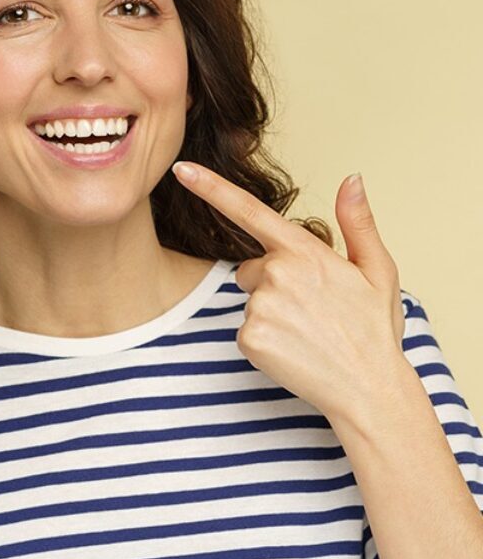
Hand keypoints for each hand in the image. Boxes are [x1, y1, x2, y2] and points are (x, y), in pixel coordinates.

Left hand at [171, 161, 406, 423]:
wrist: (369, 390)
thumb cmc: (374, 329)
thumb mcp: (378, 269)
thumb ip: (357, 221)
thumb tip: (353, 179)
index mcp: (304, 251)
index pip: (248, 210)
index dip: (210, 187)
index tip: (180, 168)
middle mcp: (277, 274)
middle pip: (252, 268)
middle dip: (273, 282)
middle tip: (313, 308)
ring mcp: (260, 307)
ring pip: (251, 300)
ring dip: (272, 312)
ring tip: (308, 331)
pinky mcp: (250, 338)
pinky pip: (247, 330)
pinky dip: (265, 340)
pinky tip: (295, 349)